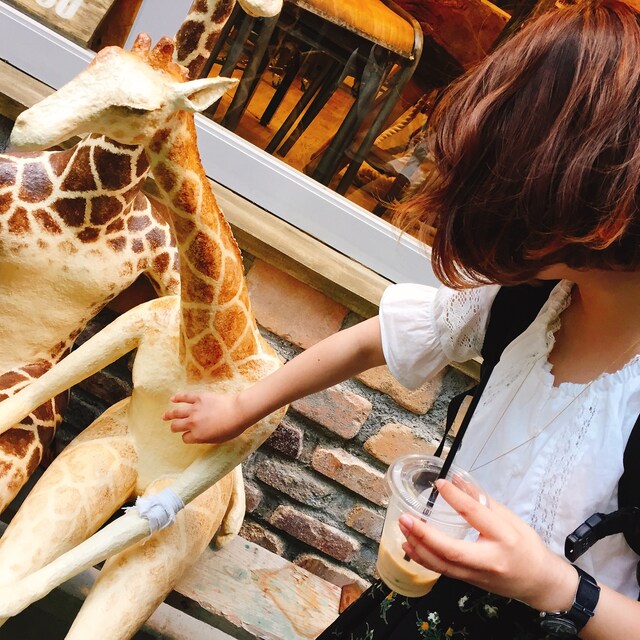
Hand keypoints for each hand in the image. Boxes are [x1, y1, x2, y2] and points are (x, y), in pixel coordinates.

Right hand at [162, 391, 249, 443]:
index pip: (185, 438)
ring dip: (169, 414)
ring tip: (165, 416)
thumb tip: (198, 435)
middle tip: (173, 427)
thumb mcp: (218, 440)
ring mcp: (194, 409)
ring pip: (176, 412)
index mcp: (197, 436)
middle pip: (177, 426)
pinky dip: (177, 397)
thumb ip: (205, 438)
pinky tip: (172, 399)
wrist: (239, 411)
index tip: (189, 436)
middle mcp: (193, 423)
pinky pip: (185, 397)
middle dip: (175, 427)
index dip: (187, 437)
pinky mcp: (199, 397)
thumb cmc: (232, 428)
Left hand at [398, 479, 578, 612]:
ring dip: (419, 547)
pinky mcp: (468, 582)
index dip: (455, 497)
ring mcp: (477, 575)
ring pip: (442, 565)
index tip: (440, 483)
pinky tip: (410, 546)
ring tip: (403, 528)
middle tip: (407, 518)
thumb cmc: (527, 547)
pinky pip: (443, 571)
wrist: (539, 582)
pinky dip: (424, 558)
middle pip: (452, 550)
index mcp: (504, 538)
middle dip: (425, 535)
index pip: (475, 515)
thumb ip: (482, 500)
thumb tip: (458, 480)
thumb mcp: (511, 518)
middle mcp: (489, 560)